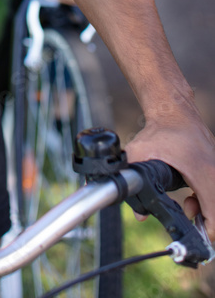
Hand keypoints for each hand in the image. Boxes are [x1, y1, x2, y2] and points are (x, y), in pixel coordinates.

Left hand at [124, 103, 214, 240]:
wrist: (174, 111)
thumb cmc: (160, 131)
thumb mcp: (140, 155)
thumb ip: (135, 183)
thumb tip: (139, 214)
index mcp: (204, 174)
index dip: (205, 232)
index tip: (192, 232)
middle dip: (203, 220)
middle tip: (185, 213)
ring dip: (205, 210)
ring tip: (187, 204)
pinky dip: (207, 199)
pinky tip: (191, 197)